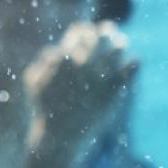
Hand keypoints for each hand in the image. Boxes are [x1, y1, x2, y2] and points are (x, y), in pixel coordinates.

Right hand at [24, 22, 138, 152]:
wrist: (60, 137)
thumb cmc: (45, 109)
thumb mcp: (34, 83)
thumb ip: (43, 62)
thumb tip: (55, 50)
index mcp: (66, 57)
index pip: (79, 32)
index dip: (83, 30)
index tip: (86, 31)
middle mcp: (86, 63)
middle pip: (101, 37)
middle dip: (105, 31)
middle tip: (108, 30)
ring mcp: (103, 76)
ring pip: (118, 49)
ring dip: (119, 43)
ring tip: (121, 44)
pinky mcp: (116, 90)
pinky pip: (132, 67)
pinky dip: (134, 62)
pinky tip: (134, 61)